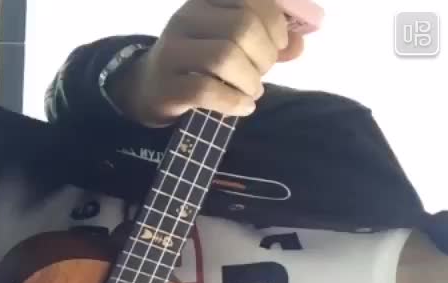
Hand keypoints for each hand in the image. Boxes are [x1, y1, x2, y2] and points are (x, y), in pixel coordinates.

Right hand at [109, 0, 303, 126]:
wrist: (149, 91)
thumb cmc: (197, 65)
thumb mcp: (230, 45)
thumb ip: (265, 42)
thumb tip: (299, 45)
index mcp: (205, 1)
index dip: (275, 21)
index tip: (279, 44)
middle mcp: (186, 19)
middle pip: (242, 27)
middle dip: (264, 56)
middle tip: (263, 73)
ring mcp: (172, 52)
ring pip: (225, 57)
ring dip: (250, 81)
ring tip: (252, 92)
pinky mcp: (167, 86)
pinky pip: (206, 90)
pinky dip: (234, 103)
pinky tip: (243, 108)